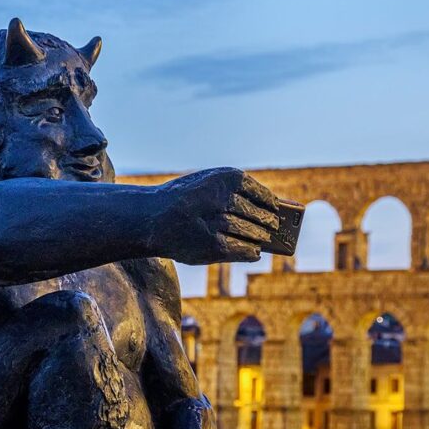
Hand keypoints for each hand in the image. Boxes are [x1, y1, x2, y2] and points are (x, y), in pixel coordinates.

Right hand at [156, 167, 279, 264]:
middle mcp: (226, 198)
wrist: (151, 219)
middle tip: (272, 227)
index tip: (276, 208)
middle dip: (266, 223)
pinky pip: (243, 250)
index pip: (261, 193)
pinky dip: (251, 251)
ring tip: (262, 239)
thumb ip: (236, 193)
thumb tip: (275, 208)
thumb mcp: (208, 184)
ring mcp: (220, 223)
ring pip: (253, 234)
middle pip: (259, 215)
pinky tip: (253, 251)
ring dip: (259, 238)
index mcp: (227, 177)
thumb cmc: (184, 200)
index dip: (270, 203)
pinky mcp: (215, 246)